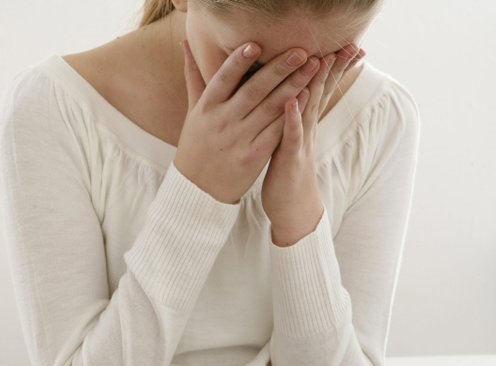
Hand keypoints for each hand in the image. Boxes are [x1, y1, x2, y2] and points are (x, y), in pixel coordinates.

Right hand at [174, 40, 322, 204]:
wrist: (198, 188)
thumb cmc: (196, 145)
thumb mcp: (193, 112)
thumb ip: (195, 77)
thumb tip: (187, 44)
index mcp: (207, 107)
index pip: (223, 78)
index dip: (238, 61)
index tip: (256, 44)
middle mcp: (222, 121)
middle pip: (254, 90)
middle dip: (279, 69)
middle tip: (300, 51)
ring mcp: (238, 139)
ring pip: (270, 108)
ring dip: (294, 86)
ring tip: (312, 67)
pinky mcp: (253, 156)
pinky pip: (276, 132)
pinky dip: (292, 114)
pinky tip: (308, 98)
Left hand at [262, 44, 364, 246]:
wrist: (292, 212)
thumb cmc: (287, 176)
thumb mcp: (292, 143)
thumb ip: (296, 120)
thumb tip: (296, 98)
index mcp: (304, 124)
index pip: (321, 89)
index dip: (332, 67)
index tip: (343, 43)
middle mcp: (306, 131)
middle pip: (321, 93)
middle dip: (333, 68)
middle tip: (347, 44)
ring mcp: (300, 144)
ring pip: (309, 110)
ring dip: (315, 85)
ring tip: (320, 59)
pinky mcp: (290, 159)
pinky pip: (291, 136)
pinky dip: (292, 118)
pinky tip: (291, 101)